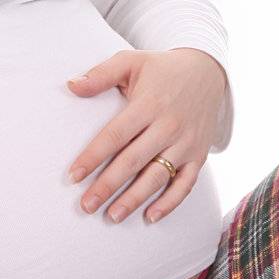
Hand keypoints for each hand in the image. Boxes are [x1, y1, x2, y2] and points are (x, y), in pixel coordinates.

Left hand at [65, 47, 227, 224]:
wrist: (207, 71)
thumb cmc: (161, 69)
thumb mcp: (131, 62)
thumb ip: (100, 74)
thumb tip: (71, 85)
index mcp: (148, 104)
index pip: (115, 135)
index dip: (93, 157)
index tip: (73, 176)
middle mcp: (168, 126)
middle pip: (133, 161)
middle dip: (108, 186)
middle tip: (86, 205)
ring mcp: (186, 143)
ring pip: (157, 177)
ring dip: (134, 199)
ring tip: (112, 216)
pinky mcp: (199, 155)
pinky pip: (185, 184)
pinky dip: (170, 203)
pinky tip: (150, 216)